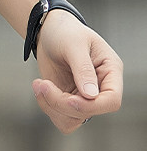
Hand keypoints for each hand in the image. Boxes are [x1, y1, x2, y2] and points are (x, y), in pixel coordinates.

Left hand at [31, 9, 123, 132]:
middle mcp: (100, 87)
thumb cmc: (65, 31)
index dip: (92, 106)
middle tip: (42, 83)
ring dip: (51, 106)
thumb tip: (91, 95)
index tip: (69, 99)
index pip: (112, 100)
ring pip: (73, 119)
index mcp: (110, 71)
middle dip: (61, 103)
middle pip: (88, 111)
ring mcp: (83, 96)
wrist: (48, 31)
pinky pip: (61, 117)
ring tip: (38, 84)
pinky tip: (39, 88)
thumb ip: (83, 69)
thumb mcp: (74, 44)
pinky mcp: (67, 99)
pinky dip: (47, 107)